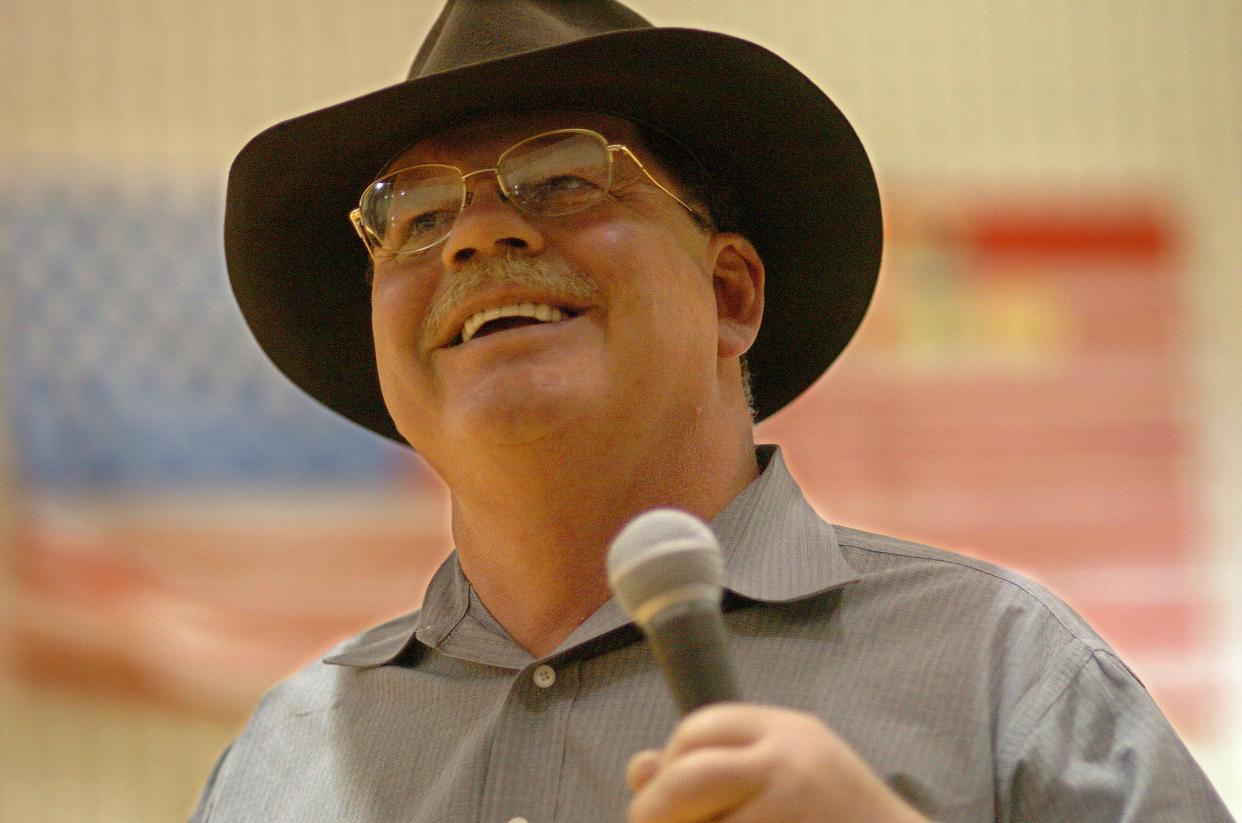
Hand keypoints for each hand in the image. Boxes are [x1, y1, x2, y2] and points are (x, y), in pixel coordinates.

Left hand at [625, 703, 928, 822]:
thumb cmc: (834, 816)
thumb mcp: (783, 774)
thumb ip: (717, 766)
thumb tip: (638, 769)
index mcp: (786, 731)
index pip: (700, 728)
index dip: (670, 761)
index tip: (668, 794)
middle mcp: (790, 764)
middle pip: (691, 776)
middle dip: (655, 809)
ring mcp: (795, 810)